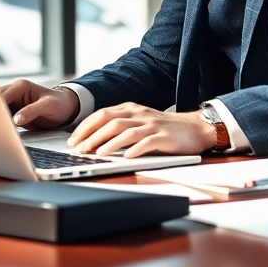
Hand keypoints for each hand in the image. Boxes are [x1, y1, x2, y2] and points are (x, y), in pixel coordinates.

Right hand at [0, 80, 79, 128]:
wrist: (66, 108)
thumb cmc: (59, 104)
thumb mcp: (48, 106)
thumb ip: (31, 111)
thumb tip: (16, 119)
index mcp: (21, 86)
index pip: (1, 96)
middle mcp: (14, 92)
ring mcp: (13, 103)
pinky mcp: (13, 112)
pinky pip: (2, 116)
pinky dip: (0, 122)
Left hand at [67, 102, 215, 157]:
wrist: (194, 128)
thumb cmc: (164, 129)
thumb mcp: (139, 122)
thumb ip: (120, 127)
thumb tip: (92, 141)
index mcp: (130, 109)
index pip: (102, 114)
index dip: (85, 127)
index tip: (73, 140)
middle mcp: (139, 114)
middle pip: (110, 122)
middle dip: (92, 136)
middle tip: (80, 149)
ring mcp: (152, 124)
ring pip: (125, 131)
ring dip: (109, 143)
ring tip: (97, 154)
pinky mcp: (164, 136)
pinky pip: (147, 142)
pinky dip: (135, 149)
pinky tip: (126, 157)